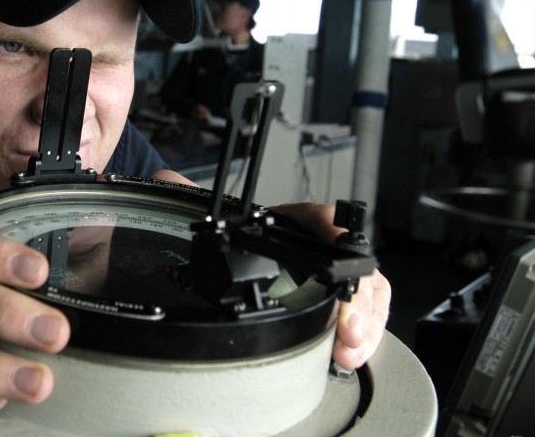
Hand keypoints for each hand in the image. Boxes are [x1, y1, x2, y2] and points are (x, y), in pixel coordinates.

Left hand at [152, 176, 390, 369]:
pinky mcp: (341, 302)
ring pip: (368, 290)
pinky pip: (367, 313)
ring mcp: (335, 275)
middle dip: (357, 296)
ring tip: (347, 349)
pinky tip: (350, 355)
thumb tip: (166, 180)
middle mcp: (320, 247)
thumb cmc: (243, 241)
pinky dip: (365, 334)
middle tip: (346, 326)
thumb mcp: (221, 223)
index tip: (341, 242)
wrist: (248, 257)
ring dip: (364, 321)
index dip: (333, 227)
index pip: (318, 216)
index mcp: (291, 221)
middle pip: (355, 262)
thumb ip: (192, 198)